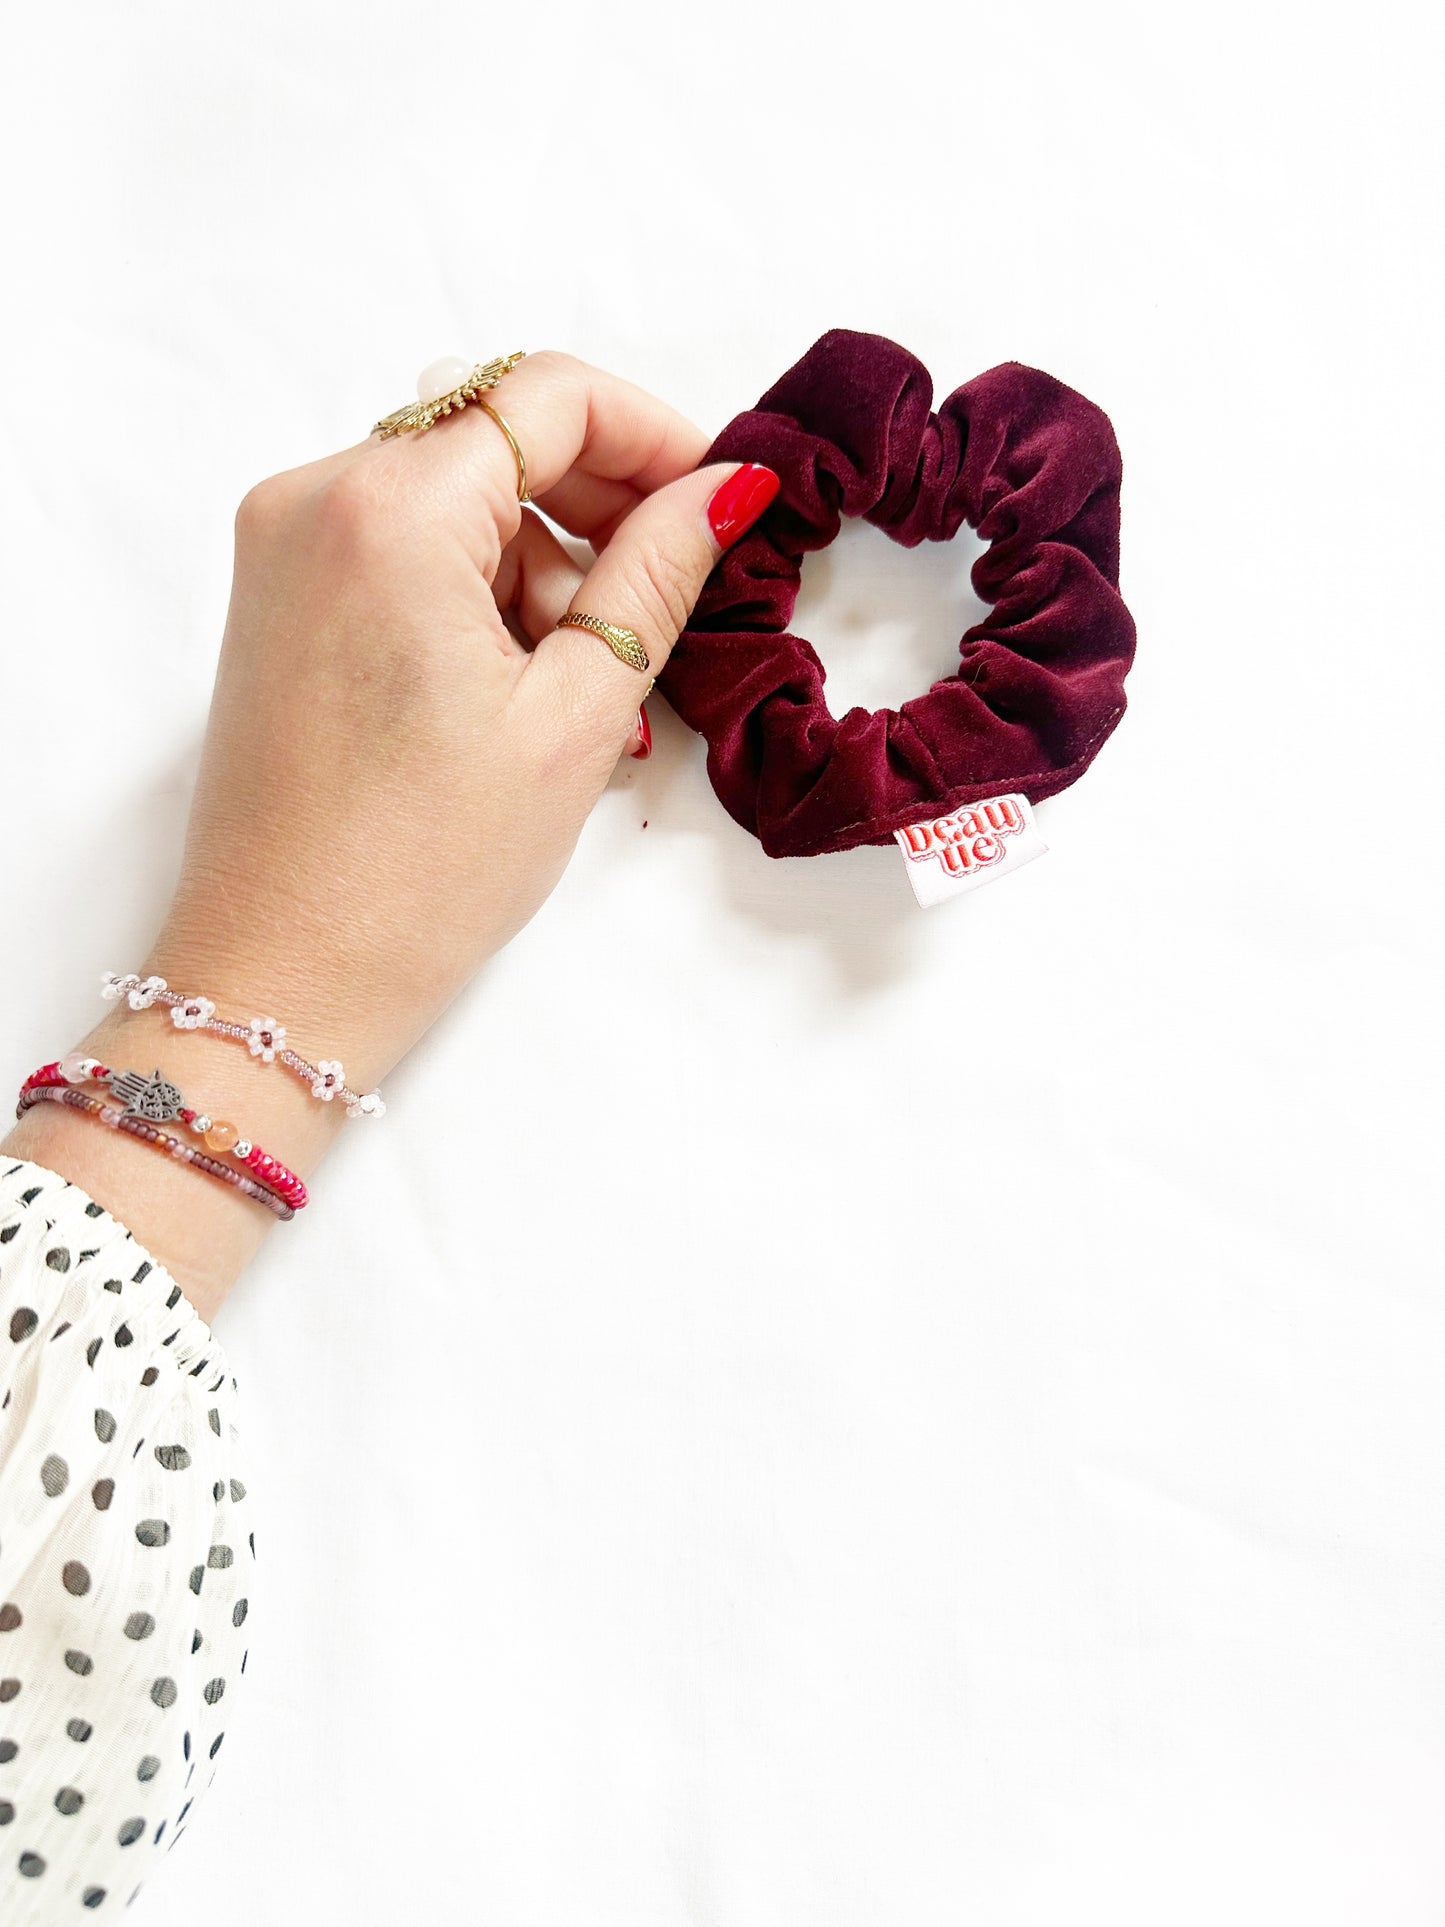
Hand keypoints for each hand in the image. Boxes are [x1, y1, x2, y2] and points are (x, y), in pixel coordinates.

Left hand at [3, 351, 778, 1312]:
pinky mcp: (277, 601)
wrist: (283, 975)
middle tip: (672, 592)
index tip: (718, 497)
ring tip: (588, 685)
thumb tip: (724, 485)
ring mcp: (282, 549)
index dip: (652, 432)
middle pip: (493, 436)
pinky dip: (475, 590)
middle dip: (597, 502)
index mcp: (386, 510)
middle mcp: (312, 498)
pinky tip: (520, 687)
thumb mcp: (574, 713)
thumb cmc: (425, 867)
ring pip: (453, 497)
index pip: (546, 395)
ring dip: (540, 560)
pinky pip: (400, 547)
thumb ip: (655, 573)